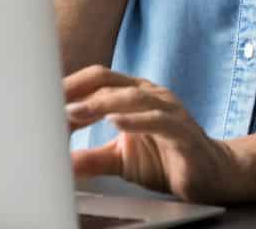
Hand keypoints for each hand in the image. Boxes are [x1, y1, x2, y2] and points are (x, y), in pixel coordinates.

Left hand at [64, 66, 242, 202]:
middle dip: (78, 90)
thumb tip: (60, 163)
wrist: (213, 175)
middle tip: (51, 102)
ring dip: (101, 104)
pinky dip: (136, 120)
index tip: (42, 98)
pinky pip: (158, 120)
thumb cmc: (166, 160)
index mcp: (134, 95)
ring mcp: (169, 110)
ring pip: (132, 97)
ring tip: (75, 112)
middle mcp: (151, 95)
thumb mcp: (121, 159)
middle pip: (109, 81)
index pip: (97, 80)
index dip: (70, 86)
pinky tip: (116, 123)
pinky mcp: (182, 131)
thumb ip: (92, 158)